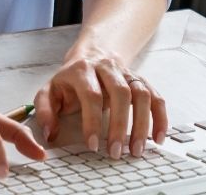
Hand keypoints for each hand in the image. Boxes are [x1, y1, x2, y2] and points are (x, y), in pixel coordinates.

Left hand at [33, 52, 167, 159]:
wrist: (92, 53)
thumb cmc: (71, 79)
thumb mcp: (50, 89)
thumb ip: (44, 110)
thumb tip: (49, 132)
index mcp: (81, 70)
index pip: (91, 94)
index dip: (92, 121)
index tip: (93, 145)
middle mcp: (106, 68)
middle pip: (119, 92)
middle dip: (119, 125)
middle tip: (116, 152)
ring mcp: (125, 72)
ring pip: (140, 93)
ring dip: (142, 123)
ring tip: (136, 149)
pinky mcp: (140, 79)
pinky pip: (155, 96)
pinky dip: (160, 117)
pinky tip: (158, 137)